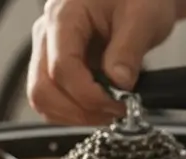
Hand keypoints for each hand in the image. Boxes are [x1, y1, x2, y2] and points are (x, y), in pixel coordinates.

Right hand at [27, 0, 178, 124]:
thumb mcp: (143, 17)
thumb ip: (128, 50)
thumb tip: (118, 84)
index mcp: (63, 16)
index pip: (62, 68)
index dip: (89, 94)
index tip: (118, 103)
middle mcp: (47, 34)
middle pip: (42, 89)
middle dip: (78, 110)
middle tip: (113, 112)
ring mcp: (47, 51)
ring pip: (43, 99)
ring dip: (74, 115)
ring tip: (108, 111)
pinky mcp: (54, 65)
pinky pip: (52, 99)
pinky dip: (74, 111)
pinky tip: (99, 107)